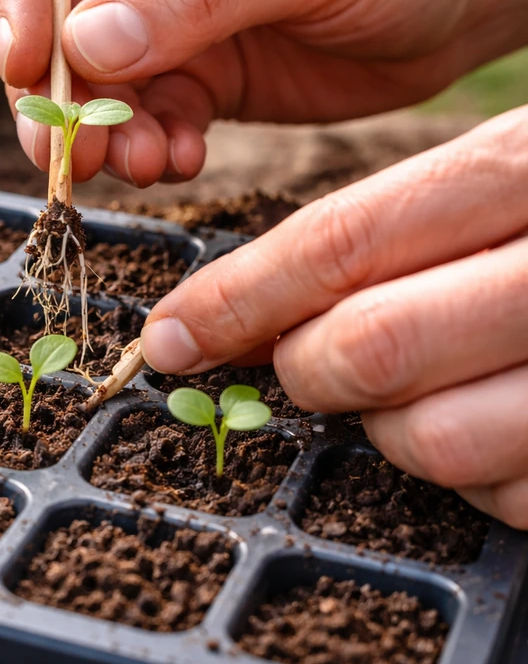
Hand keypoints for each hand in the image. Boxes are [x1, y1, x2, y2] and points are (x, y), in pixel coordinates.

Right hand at [0, 0, 527, 185]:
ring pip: (98, 85)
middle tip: (71, 147)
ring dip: (104, 133)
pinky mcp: (201, 78)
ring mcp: (174, 24)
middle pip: (60, 25)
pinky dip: (153, 150)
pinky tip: (179, 161)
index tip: (25, 62)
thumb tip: (89, 43)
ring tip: (140, 162)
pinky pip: (151, 119)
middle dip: (58, 92)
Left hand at [139, 105, 527, 526]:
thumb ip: (393, 240)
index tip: (170, 333)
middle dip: (304, 370)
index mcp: (527, 167)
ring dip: (390, 429)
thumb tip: (256, 312)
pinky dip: (474, 475)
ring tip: (416, 394)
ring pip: (424, 439)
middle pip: (366, 346)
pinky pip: (502, 495)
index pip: (340, 241)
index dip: (235, 298)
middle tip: (305, 367)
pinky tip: (495, 427)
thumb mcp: (503, 184)